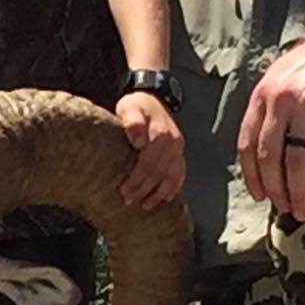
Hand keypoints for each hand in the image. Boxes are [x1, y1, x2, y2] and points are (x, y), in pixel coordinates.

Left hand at [117, 92, 186, 209]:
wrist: (150, 99)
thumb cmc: (136, 106)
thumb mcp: (129, 107)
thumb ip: (132, 121)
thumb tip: (138, 140)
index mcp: (161, 134)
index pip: (149, 164)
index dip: (137, 180)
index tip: (124, 191)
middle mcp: (173, 143)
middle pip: (159, 173)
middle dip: (144, 189)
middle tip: (128, 201)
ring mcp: (178, 149)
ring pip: (172, 176)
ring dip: (158, 193)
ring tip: (145, 206)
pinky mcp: (179, 153)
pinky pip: (180, 173)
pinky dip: (174, 187)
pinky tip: (166, 199)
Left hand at [238, 22, 304, 220]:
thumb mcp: (287, 77)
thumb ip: (272, 110)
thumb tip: (268, 153)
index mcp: (263, 94)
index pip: (247, 144)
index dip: (251, 175)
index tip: (259, 194)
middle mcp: (279, 100)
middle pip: (269, 158)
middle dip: (275, 190)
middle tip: (283, 208)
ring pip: (293, 163)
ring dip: (297, 193)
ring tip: (301, 210)